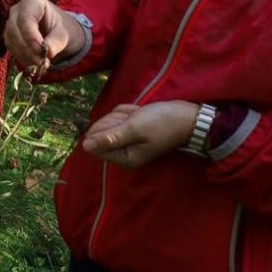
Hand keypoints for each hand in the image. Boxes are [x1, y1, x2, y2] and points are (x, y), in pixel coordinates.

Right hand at [5, 0, 83, 74]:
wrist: (58, 33)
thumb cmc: (62, 28)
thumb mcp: (64, 34)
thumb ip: (57, 41)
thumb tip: (48, 51)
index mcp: (33, 2)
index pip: (25, 18)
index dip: (30, 35)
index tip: (40, 49)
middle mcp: (17, 10)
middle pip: (14, 29)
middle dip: (27, 47)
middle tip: (41, 62)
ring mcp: (11, 22)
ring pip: (10, 39)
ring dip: (25, 55)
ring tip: (41, 65)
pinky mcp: (9, 36)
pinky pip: (11, 47)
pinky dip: (22, 57)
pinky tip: (34, 64)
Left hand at [82, 101, 198, 167]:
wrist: (187, 117)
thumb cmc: (163, 123)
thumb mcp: (134, 128)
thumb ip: (110, 137)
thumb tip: (85, 146)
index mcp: (124, 158)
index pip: (95, 143)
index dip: (106, 127)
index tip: (125, 124)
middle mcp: (123, 153)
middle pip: (100, 131)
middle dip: (116, 120)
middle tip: (135, 119)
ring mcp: (126, 142)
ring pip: (109, 122)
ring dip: (123, 115)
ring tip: (140, 116)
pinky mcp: (130, 132)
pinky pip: (119, 118)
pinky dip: (127, 113)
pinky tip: (140, 113)